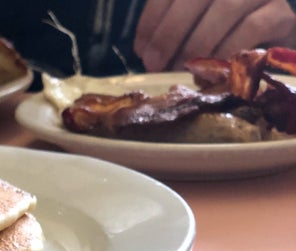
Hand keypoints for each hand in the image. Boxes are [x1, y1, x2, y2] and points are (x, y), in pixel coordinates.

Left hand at [134, 0, 295, 71]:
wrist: (269, 53)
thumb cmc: (222, 42)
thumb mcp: (191, 31)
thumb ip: (170, 30)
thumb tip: (145, 50)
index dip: (153, 17)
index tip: (140, 49)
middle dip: (170, 32)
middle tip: (154, 64)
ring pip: (226, 8)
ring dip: (196, 43)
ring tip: (181, 69)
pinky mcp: (282, 14)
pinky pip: (254, 27)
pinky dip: (226, 50)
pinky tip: (211, 69)